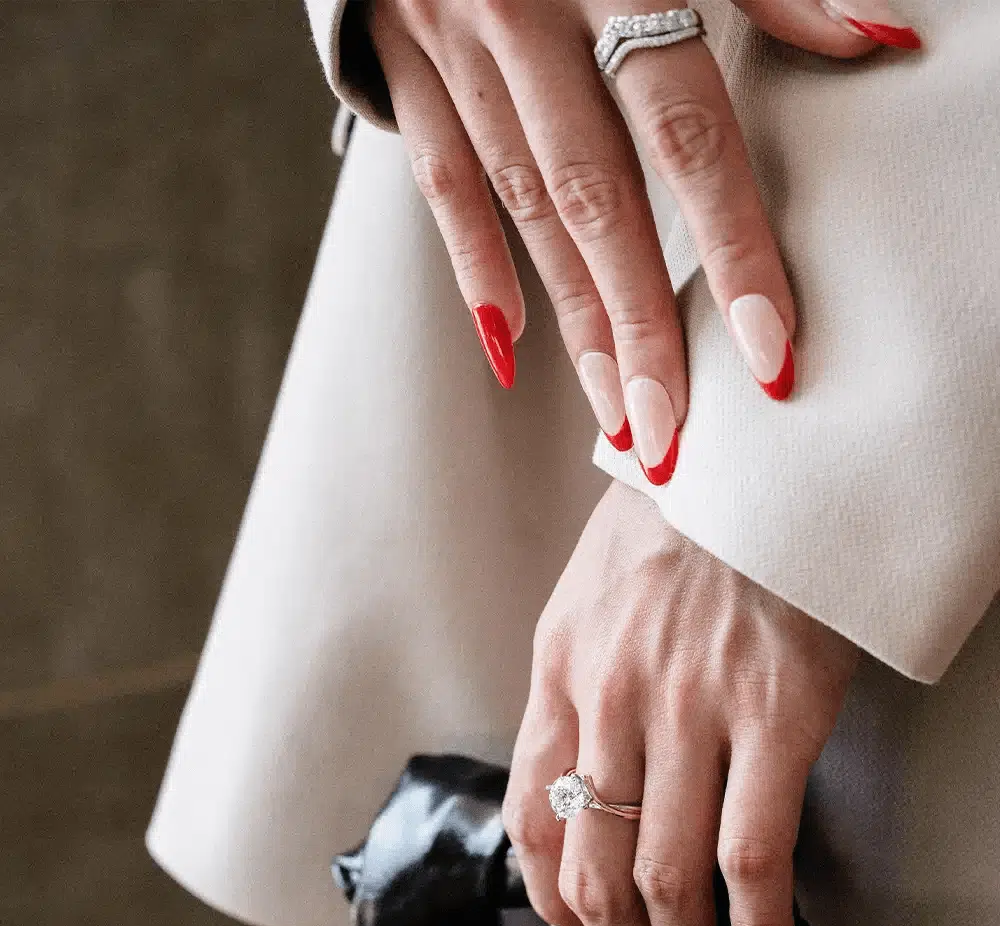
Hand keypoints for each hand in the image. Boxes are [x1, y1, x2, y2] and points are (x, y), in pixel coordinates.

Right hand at [367, 0, 918, 483]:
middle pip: (598, 201)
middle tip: (666, 436)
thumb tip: (878, 42)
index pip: (689, 136)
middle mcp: (532, 18)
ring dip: (572, 324)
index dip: (732, 250)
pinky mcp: (407, 74)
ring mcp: (459, 49)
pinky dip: (472, 268)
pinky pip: (440, 184)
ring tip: (616, 417)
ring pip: (523, 213)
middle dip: (637, 328)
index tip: (767, 354)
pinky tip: (508, 349)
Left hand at [503, 482, 858, 925]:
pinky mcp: (772, 712)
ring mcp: (688, 705)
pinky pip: (752, 857)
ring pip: (665, 875)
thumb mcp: (590, 595)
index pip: (531, 814)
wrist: (748, 467)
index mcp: (560, 664)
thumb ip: (576, 683)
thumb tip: (581, 775)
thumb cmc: (670, 527)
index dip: (550, 895)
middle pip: (593, 862)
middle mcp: (610, 693)